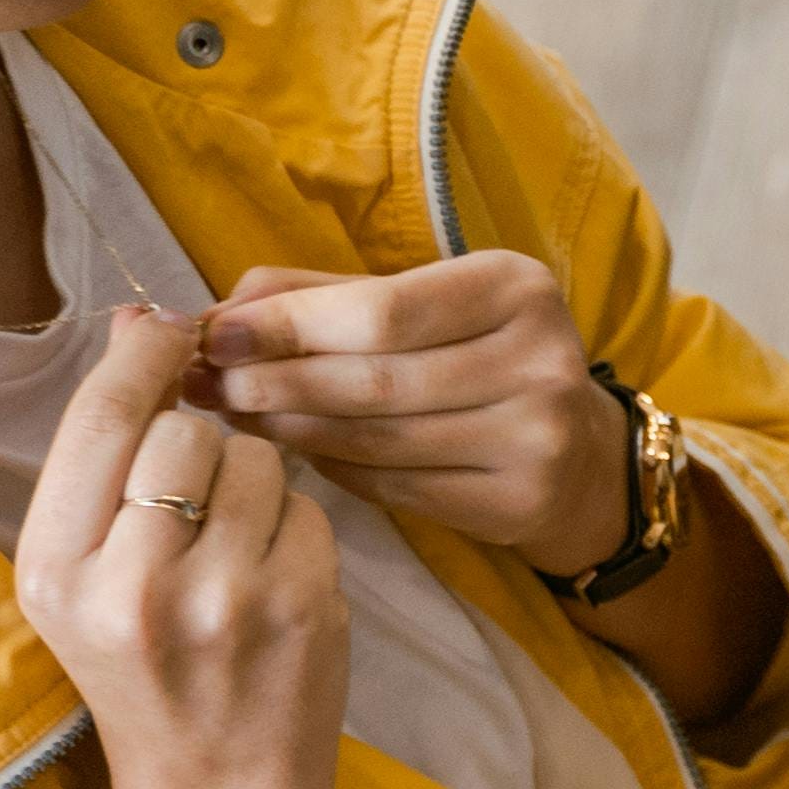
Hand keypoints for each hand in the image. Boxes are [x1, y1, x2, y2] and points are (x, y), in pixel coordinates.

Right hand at [17, 309, 349, 788]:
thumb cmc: (146, 673)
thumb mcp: (84, 579)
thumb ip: (104, 461)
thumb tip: (141, 318)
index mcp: (53, 570)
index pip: (101, 417)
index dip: (144, 354)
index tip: (170, 328)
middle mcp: (129, 585)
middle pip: (186, 432)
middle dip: (201, 447)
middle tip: (195, 510)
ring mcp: (221, 599)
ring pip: (257, 460)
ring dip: (255, 486)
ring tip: (233, 554)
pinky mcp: (298, 608)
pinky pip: (309, 509)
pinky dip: (296, 533)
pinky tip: (273, 587)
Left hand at [196, 254, 632, 577]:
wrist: (576, 455)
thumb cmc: (475, 360)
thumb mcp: (419, 304)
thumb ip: (323, 297)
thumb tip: (220, 312)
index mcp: (515, 287)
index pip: (382, 311)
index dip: (291, 326)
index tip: (216, 336)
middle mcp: (541, 358)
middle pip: (375, 379)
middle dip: (277, 382)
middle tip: (212, 387)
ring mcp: (538, 437)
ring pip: (379, 440)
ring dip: (294, 430)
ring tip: (240, 419)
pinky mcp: (521, 501)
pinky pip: (398, 488)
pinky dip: (336, 471)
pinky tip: (302, 456)